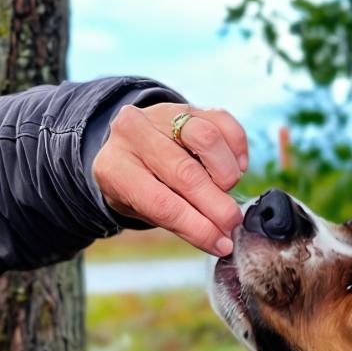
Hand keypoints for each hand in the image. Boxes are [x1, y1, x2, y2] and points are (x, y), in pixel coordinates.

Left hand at [93, 102, 248, 255]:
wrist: (131, 148)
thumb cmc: (139, 189)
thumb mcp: (144, 210)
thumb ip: (180, 223)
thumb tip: (223, 241)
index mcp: (115, 168)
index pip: (162, 203)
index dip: (197, 226)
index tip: (222, 244)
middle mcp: (134, 133)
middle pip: (186, 172)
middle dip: (216, 205)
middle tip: (233, 224)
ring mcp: (162, 115)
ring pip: (206, 138)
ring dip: (225, 173)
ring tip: (227, 189)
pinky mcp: (187, 106)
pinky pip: (222, 121)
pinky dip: (236, 148)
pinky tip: (236, 167)